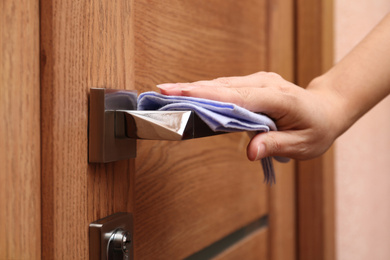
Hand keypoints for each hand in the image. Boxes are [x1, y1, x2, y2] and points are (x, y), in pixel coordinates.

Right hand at [157, 72, 343, 160]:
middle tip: (161, 91)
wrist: (326, 109)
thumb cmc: (317, 129)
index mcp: (280, 99)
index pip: (237, 97)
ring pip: (222, 84)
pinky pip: (227, 87)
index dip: (206, 96)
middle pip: (223, 86)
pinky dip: (207, 91)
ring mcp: (260, 81)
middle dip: (191, 88)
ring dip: (195, 88)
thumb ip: (276, 145)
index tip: (179, 94)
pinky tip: (190, 94)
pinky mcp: (254, 84)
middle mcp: (267, 84)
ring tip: (169, 92)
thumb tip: (250, 151)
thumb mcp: (303, 145)